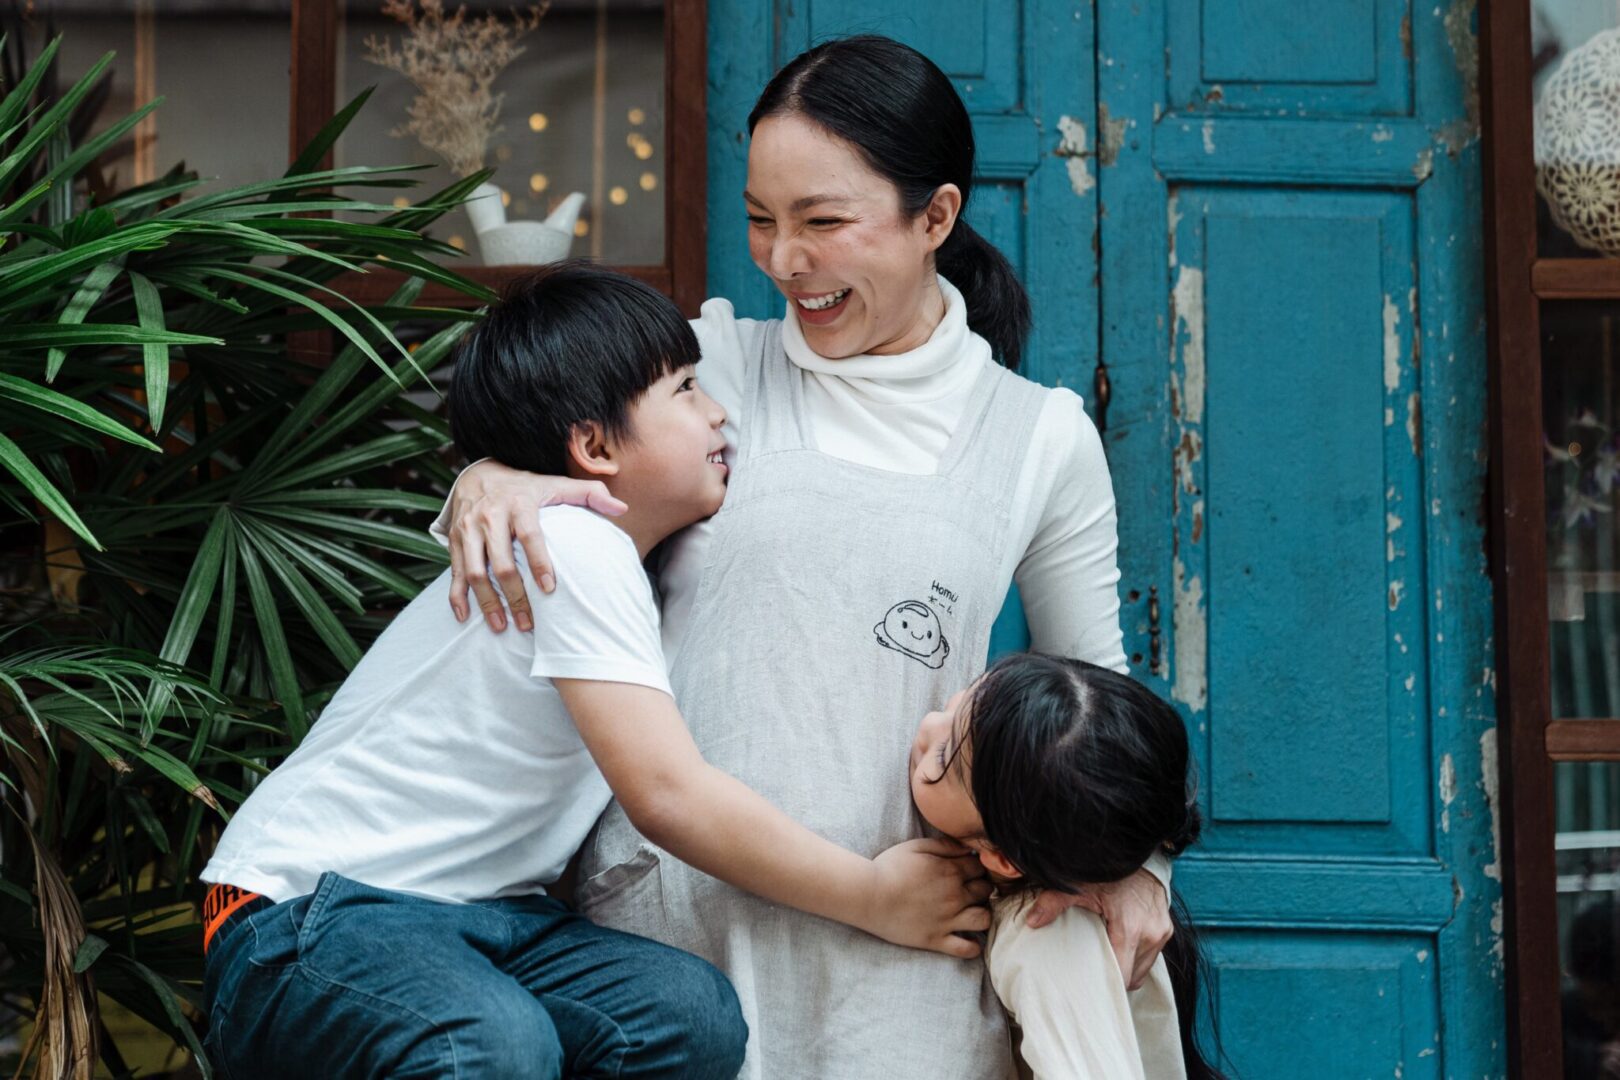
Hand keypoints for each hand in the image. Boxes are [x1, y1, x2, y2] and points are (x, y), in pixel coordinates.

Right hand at [446, 460, 627, 631]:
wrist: (480, 474)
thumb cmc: (527, 487)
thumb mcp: (556, 484)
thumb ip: (590, 494)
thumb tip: (622, 508)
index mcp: (519, 503)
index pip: (530, 535)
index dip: (539, 562)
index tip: (550, 588)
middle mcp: (490, 516)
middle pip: (500, 562)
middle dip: (514, 596)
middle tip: (529, 623)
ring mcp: (468, 529)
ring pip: (474, 571)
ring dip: (487, 602)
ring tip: (502, 627)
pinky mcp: (454, 540)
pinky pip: (454, 571)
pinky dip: (456, 596)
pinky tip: (464, 617)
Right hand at [862, 838, 993, 958]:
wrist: (868, 896)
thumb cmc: (889, 868)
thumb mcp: (916, 846)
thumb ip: (945, 845)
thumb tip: (967, 847)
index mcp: (951, 871)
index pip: (981, 868)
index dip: (977, 867)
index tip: (968, 870)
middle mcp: (955, 896)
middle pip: (986, 891)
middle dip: (982, 888)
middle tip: (970, 889)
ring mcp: (948, 920)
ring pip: (984, 919)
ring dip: (983, 914)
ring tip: (972, 912)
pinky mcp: (937, 940)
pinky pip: (966, 949)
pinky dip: (974, 946)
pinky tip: (970, 939)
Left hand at [1022, 868, 1171, 989]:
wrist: (1137, 850)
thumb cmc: (1109, 870)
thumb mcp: (1079, 884)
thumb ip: (1054, 902)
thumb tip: (1031, 922)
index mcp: (1130, 928)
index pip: (1122, 975)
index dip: (1106, 984)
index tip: (1090, 987)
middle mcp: (1151, 934)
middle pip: (1133, 976)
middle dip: (1114, 977)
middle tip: (1093, 973)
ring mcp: (1162, 932)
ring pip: (1144, 968)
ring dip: (1127, 967)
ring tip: (1106, 959)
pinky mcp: (1167, 928)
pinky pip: (1151, 955)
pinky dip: (1136, 956)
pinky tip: (1120, 946)